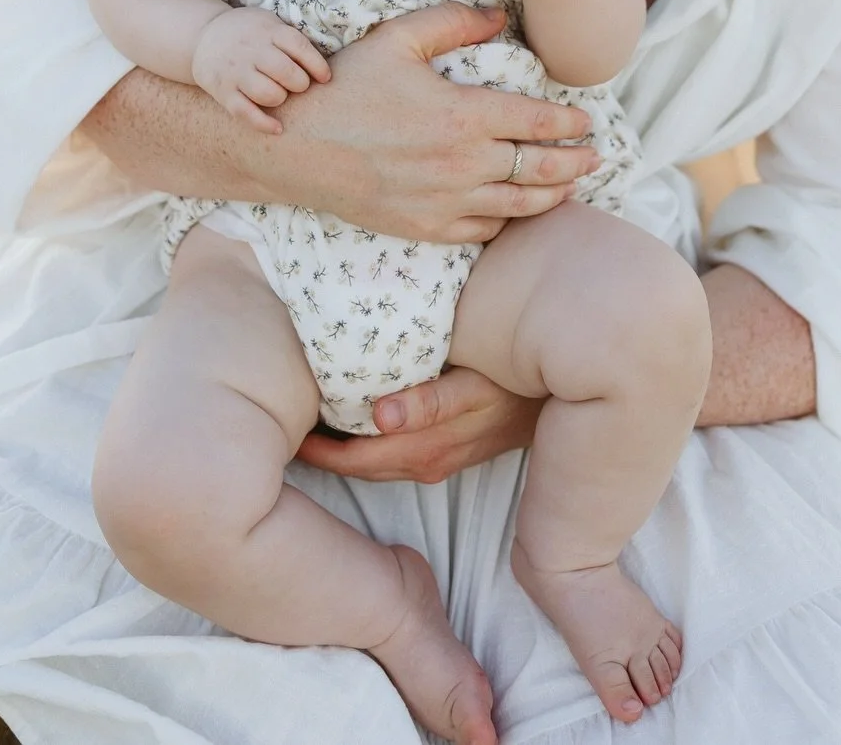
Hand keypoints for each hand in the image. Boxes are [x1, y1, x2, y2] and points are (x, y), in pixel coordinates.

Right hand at [191, 6, 330, 134]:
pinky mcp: (223, 91)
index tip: (325, 78)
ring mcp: (235, 71)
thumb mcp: (269, 23)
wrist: (203, 36)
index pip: (300, 47)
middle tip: (298, 84)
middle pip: (287, 73)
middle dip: (300, 84)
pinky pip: (246, 113)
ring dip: (281, 98)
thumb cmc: (248, 33)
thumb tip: (324, 68)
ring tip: (279, 94)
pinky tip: (277, 128)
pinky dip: (264, 124)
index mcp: (268, 31)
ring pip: (269, 95)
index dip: (317, 65)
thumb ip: (292, 39)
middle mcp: (251, 50)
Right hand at [269, 1, 599, 242]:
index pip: (537, 121)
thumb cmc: (346, 87)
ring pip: (518, 205)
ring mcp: (445, 202)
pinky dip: (506, 219)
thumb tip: (499, 16)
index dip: (569, 123)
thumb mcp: (398, 39)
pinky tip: (514, 208)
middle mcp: (462, 164)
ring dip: (552, 196)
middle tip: (596, 157)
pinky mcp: (424, 227)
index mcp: (462, 115)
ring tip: (569, 186)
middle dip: (575, 164)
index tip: (585, 121)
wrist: (296, 145)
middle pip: (540, 169)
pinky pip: (482, 230)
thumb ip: (453, 23)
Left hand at [297, 366, 542, 482]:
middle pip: (359, 465)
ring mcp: (439, 459)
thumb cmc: (512, 375)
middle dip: (321, 451)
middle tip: (278, 422)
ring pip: (377, 462)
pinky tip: (351, 421)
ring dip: (343, 447)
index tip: (280, 423)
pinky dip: (369, 441)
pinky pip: (397, 454)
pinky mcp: (449, 451)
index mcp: (424, 448)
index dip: (316, 449)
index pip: (354, 460)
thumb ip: (429, 402)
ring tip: (305, 422)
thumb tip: (379, 418)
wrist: (562, 392)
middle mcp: (427, 461)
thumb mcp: (475, 386)